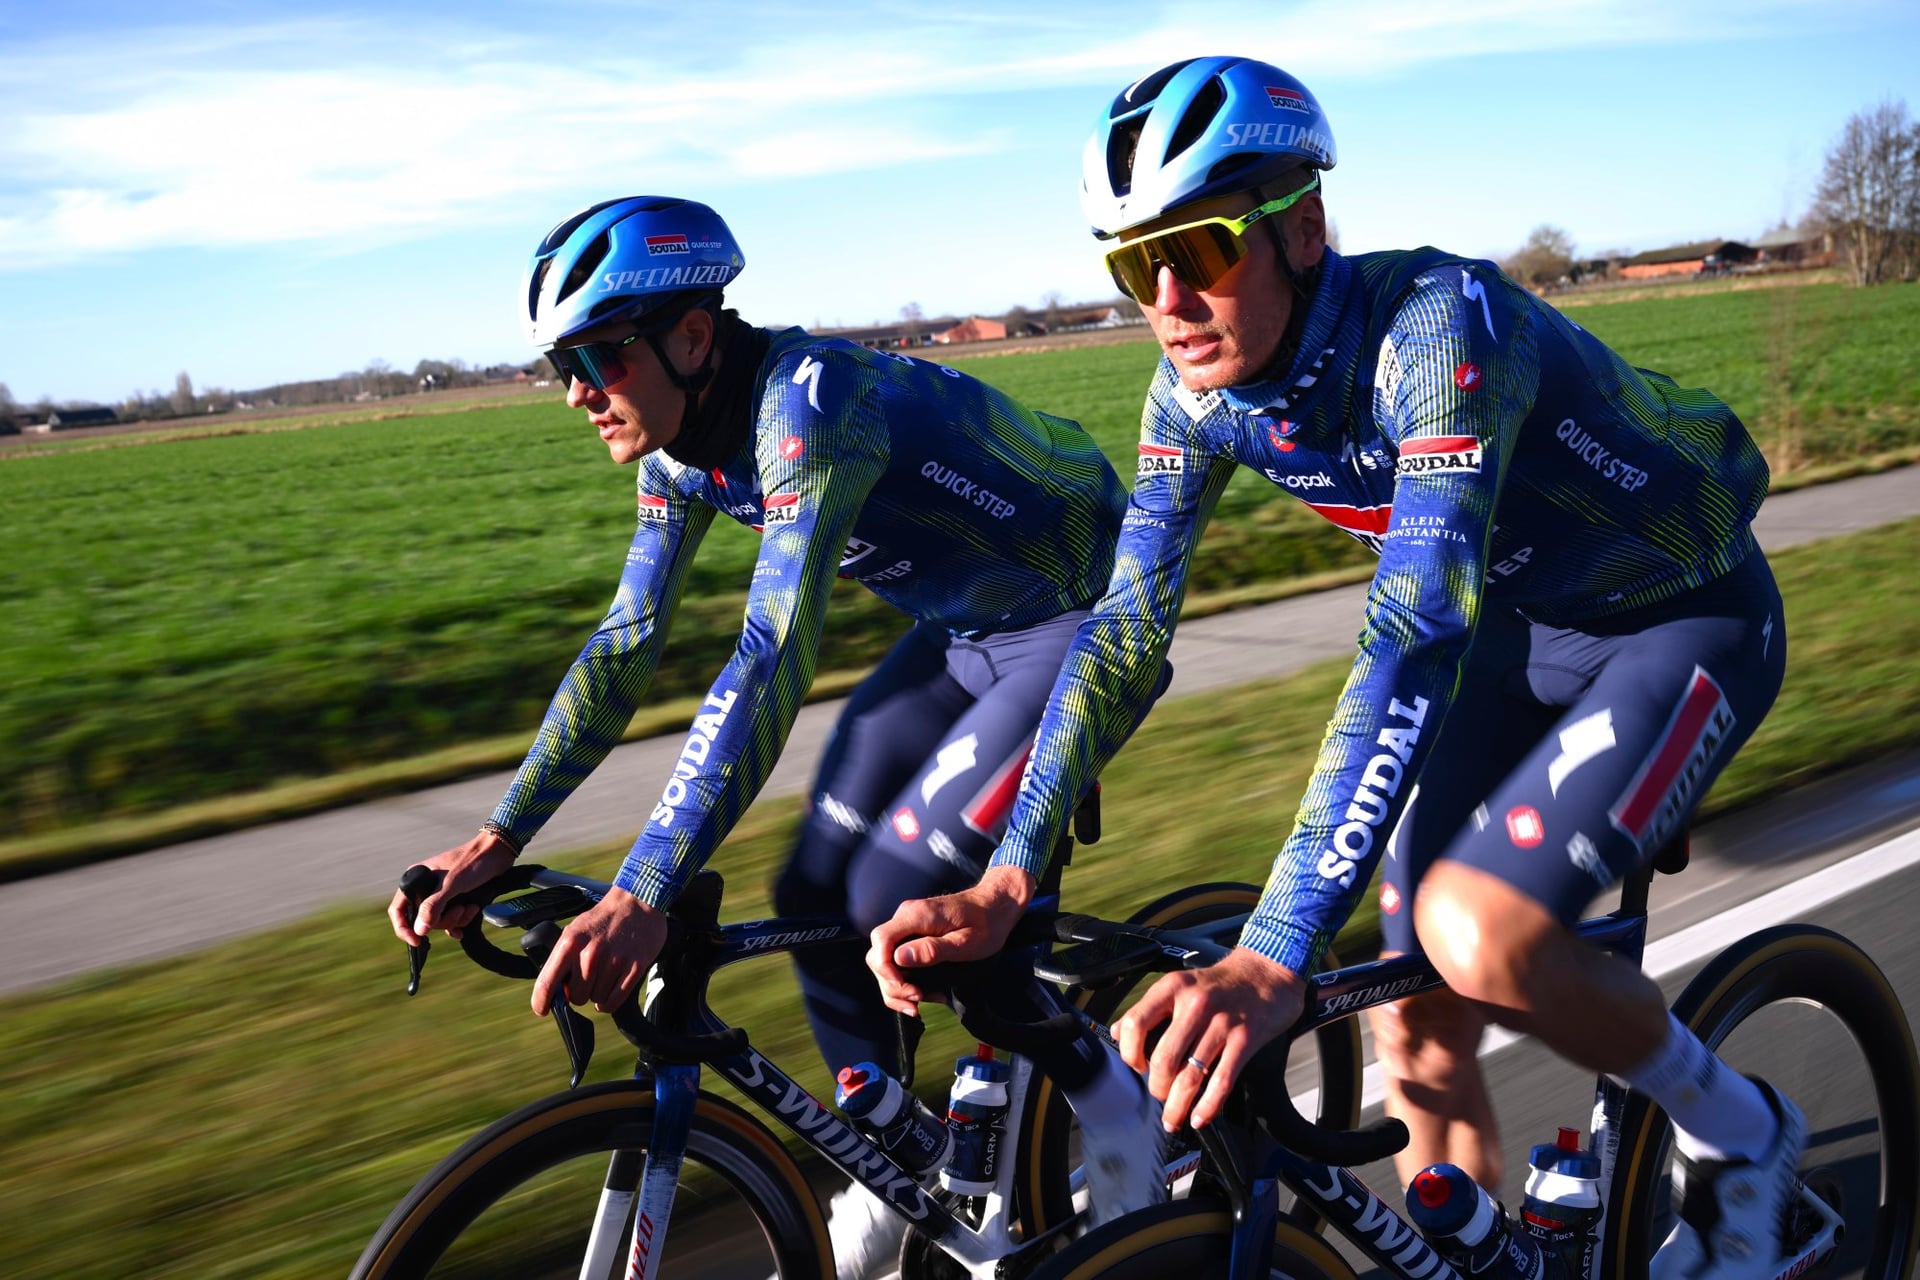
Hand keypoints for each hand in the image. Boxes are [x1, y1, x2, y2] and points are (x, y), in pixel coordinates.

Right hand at [387, 830, 518, 946]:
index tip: (416, 941)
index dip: (403, 928)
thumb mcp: (451, 885)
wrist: (497, 853)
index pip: (398, 910)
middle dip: (443, 920)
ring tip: (469, 907)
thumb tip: (419, 930)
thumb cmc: (472, 862)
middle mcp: (425, 888)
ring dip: (456, 919)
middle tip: (459, 909)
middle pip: (422, 920)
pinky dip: (461, 920)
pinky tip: (471, 913)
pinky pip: (451, 919)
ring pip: (439, 921)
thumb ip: (433, 906)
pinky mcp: (454, 898)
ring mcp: (440, 894)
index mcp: (416, 880)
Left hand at [531, 887, 666, 1016]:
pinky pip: (614, 1001)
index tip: (541, 1009)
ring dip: (599, 992)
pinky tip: (611, 987)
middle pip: (576, 997)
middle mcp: (591, 953)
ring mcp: (614, 961)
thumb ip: (563, 958)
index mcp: (571, 942)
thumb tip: (555, 990)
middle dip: (580, 992)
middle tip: (589, 977)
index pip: (548, 982)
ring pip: (597, 999)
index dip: (541, 1001)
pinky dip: (611, 1001)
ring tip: (606, 972)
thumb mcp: (575, 931)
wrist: (638, 901)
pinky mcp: (634, 968)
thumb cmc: (604, 919)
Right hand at [866, 865, 1035, 1015]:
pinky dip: (905, 980)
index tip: (908, 990)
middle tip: (918, 1002)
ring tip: (923, 1002)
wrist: (995, 905)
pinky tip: (924, 992)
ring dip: (899, 988)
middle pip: (878, 956)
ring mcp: (907, 925)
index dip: (886, 970)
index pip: (881, 941)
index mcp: (917, 916)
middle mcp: (906, 918)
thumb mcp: (966, 943)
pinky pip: (897, 959)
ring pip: (885, 962)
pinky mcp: (912, 934)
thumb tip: (900, 959)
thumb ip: (933, 949)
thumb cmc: (986, 923)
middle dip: (893, 985)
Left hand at [1115, 946, 1306, 1131]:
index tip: (1137, 1065)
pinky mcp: (1245, 1040)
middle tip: (1159, 1094)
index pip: (1136, 1024)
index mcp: (1173, 988)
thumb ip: (1149, 1009)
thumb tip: (1117, 1033)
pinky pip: (1221, 1081)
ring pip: (1190, 1076)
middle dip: (1157, 1087)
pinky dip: (1207, 1107)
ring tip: (1172, 1118)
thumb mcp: (1180, 984)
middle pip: (1163, 1059)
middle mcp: (1195, 1004)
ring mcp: (1221, 1023)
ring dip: (1177, 1105)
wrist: (1267, 973)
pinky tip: (1199, 1117)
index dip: (1130, 1053)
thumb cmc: (1221, 984)